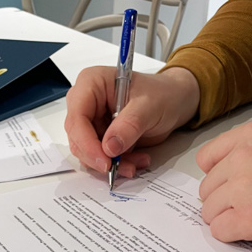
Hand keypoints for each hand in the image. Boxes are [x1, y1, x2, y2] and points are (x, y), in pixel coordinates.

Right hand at [65, 66, 198, 176]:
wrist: (174, 101)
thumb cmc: (162, 94)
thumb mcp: (150, 106)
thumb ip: (130, 124)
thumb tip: (110, 146)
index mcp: (91, 83)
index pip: (77, 116)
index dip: (86, 141)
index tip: (104, 160)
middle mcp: (86, 102)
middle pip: (78, 136)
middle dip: (98, 156)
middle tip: (117, 168)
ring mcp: (91, 120)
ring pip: (87, 151)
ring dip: (111, 162)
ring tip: (136, 162)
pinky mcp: (99, 136)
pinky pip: (100, 156)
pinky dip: (117, 163)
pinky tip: (136, 160)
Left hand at [197, 118, 251, 245]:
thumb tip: (228, 171)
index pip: (207, 158)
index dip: (218, 176)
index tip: (228, 185)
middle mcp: (243, 157)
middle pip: (207, 187)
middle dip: (224, 200)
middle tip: (250, 206)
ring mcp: (245, 187)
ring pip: (210, 210)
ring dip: (228, 218)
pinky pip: (220, 230)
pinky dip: (233, 235)